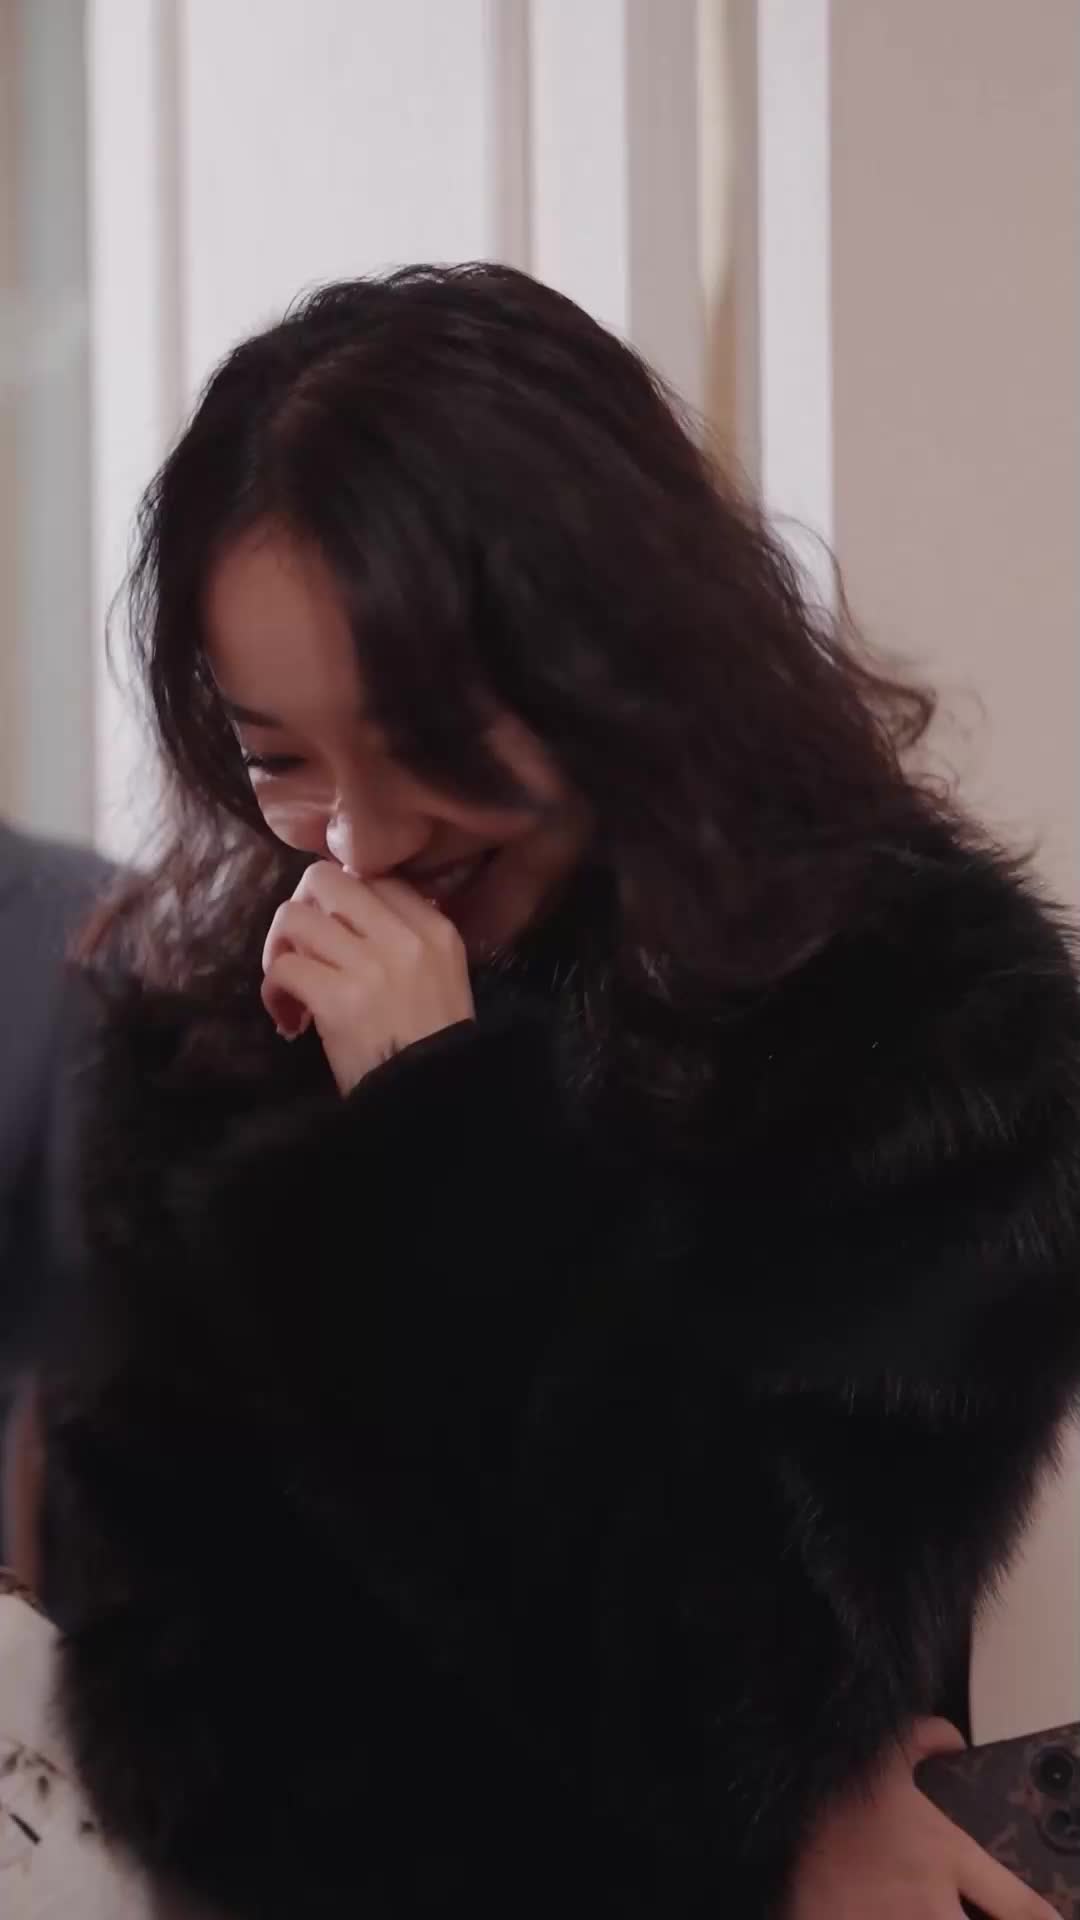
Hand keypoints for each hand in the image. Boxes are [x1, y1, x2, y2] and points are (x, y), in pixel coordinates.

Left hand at [261, 862, 474, 1093]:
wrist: (432, 1104)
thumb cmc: (434, 1046)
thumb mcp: (441, 976)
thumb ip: (404, 938)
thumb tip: (348, 913)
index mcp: (435, 928)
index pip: (373, 877)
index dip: (341, 899)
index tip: (334, 932)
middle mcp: (404, 937)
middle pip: (326, 880)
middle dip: (302, 908)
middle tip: (301, 946)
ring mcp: (370, 965)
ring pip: (294, 917)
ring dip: (279, 949)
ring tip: (291, 984)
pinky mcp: (337, 999)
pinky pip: (283, 968)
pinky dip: (273, 991)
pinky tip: (288, 1016)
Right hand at [786, 1719, 1057, 1918]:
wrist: (769, 1816)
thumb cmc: (828, 1789)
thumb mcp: (881, 1752)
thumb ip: (924, 1738)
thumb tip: (953, 1739)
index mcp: (942, 1853)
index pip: (1020, 1908)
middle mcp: (929, 1902)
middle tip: (965, 1910)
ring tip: (915, 1915)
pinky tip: (882, 1919)